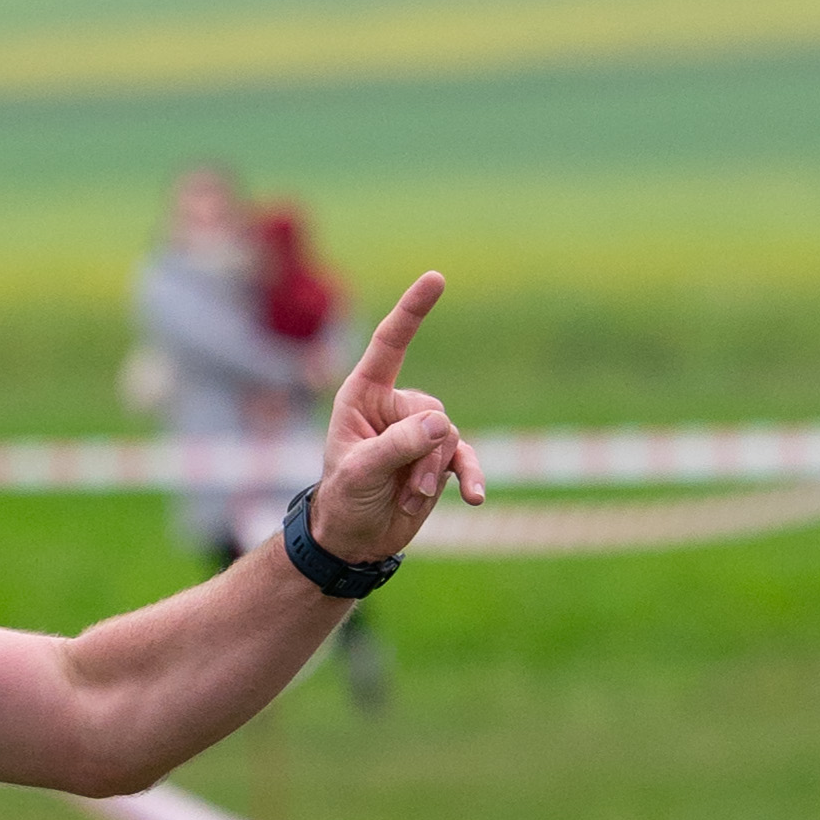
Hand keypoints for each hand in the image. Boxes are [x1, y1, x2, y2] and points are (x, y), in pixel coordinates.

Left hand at [306, 272, 484, 563]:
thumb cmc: (344, 500)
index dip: (412, 312)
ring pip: (448, 437)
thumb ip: (397, 446)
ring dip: (433, 473)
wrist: (354, 541)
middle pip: (430, 412)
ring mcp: (419, 433)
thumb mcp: (361, 472)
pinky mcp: (438, 459)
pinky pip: (464, 459)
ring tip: (411, 499)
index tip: (436, 279)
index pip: (390, 344)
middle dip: (422, 453)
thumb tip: (442, 425)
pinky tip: (475, 497)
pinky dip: (470, 476)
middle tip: (403, 487)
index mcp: (364, 395)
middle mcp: (394, 407)